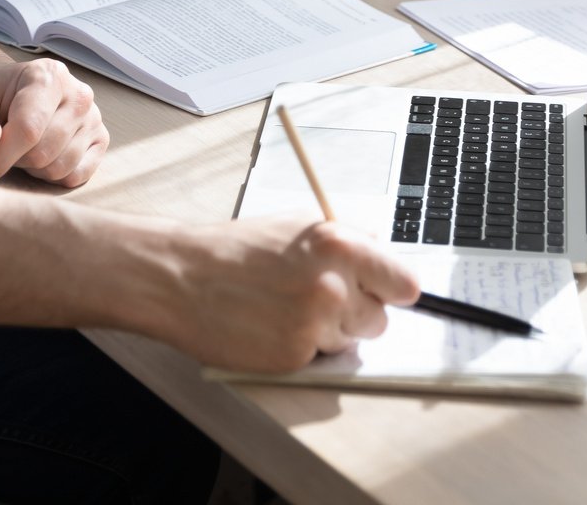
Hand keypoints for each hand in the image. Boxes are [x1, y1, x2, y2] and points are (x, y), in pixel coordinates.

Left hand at [0, 58, 108, 186]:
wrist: (12, 93)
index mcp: (48, 75)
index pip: (29, 128)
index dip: (2, 155)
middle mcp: (79, 94)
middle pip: (43, 152)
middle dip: (15, 159)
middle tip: (3, 146)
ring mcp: (94, 118)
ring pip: (59, 167)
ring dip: (32, 168)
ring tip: (22, 147)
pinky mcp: (101, 140)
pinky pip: (76, 176)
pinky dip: (53, 176)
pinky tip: (42, 156)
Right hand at [163, 218, 420, 373]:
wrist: (181, 277)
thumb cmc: (235, 250)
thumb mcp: (296, 226)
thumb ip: (345, 241)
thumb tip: (383, 257)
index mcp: (339, 246)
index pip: (404, 283)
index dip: (393, 289)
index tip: (384, 292)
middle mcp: (333, 286)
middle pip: (380, 320)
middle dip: (356, 314)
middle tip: (318, 300)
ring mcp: (314, 325)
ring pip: (350, 343)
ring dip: (328, 333)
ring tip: (288, 310)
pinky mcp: (295, 357)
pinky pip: (319, 360)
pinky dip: (302, 348)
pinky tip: (273, 327)